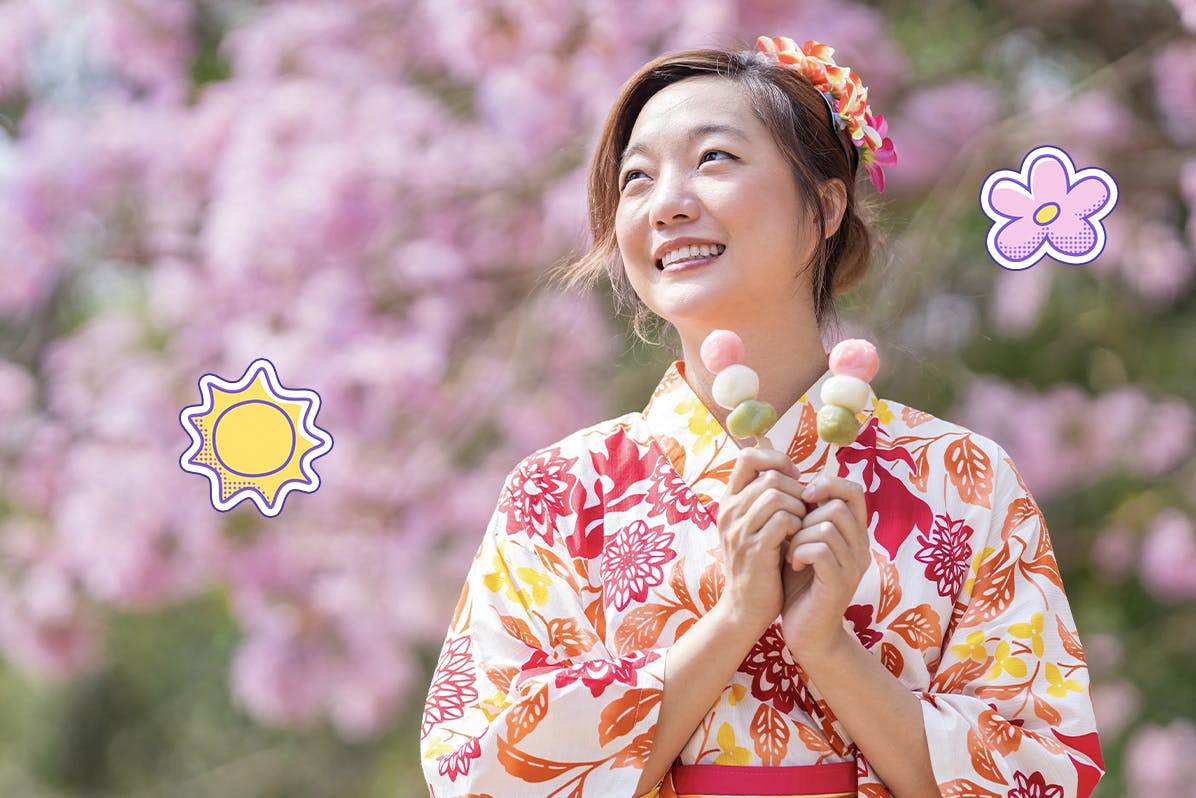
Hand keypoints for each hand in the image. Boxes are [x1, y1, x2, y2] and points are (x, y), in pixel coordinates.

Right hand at [715, 447, 808, 634]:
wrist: (745, 607)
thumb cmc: (759, 563)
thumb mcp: (755, 526)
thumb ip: (766, 500)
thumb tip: (792, 472)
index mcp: (729, 502)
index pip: (747, 458)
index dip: (775, 460)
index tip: (793, 477)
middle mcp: (729, 512)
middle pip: (769, 476)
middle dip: (796, 490)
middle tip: (804, 510)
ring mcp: (739, 531)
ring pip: (777, 495)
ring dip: (799, 508)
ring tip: (801, 525)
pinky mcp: (755, 550)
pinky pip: (782, 520)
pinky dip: (798, 525)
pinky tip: (798, 539)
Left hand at [779, 475, 870, 663]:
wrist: (807, 633)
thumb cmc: (800, 584)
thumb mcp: (803, 542)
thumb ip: (806, 516)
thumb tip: (793, 482)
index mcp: (854, 534)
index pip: (854, 490)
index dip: (828, 483)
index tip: (804, 495)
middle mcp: (861, 548)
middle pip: (838, 505)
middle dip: (806, 515)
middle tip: (793, 536)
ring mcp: (853, 567)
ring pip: (828, 526)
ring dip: (800, 536)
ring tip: (792, 553)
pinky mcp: (839, 584)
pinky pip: (820, 550)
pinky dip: (800, 552)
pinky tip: (794, 565)